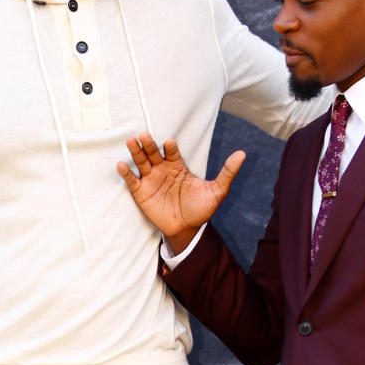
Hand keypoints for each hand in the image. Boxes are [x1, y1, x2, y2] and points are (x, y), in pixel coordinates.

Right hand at [118, 134, 244, 252]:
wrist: (187, 230)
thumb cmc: (201, 209)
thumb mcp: (217, 190)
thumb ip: (227, 172)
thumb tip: (242, 154)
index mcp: (178, 165)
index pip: (172, 151)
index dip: (170, 147)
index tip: (169, 143)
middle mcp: (163, 169)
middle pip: (154, 152)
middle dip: (149, 144)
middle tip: (144, 135)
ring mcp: (151, 179)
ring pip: (141, 161)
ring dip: (136, 151)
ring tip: (132, 141)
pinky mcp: (141, 192)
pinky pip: (132, 180)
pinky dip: (126, 173)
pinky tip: (122, 165)